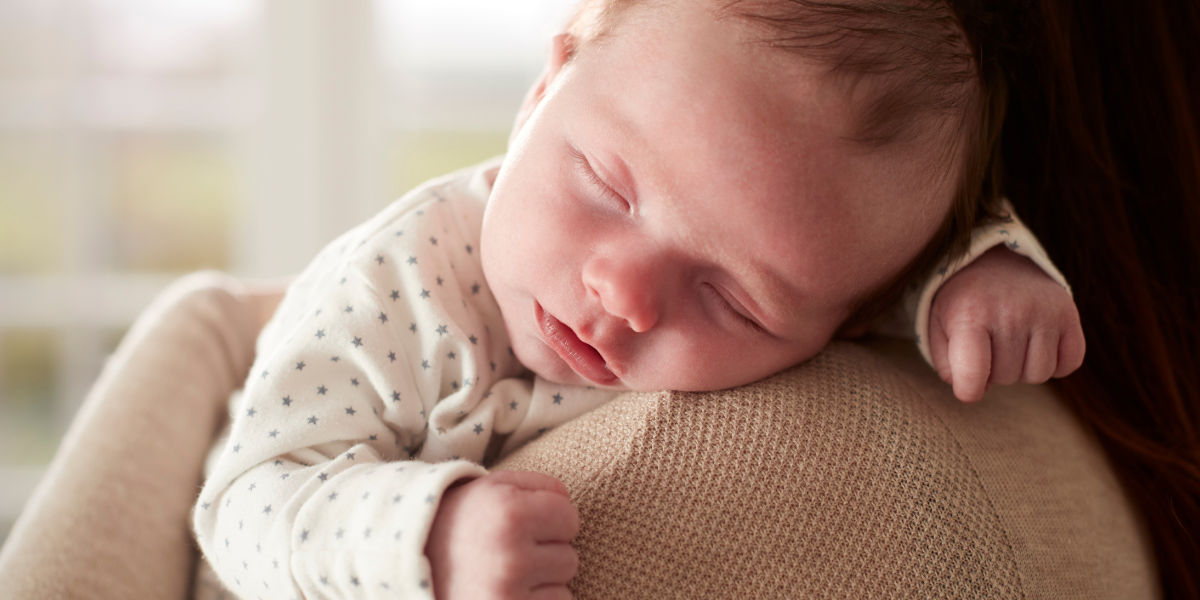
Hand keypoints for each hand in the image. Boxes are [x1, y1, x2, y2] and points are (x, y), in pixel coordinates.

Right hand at [425, 471, 579, 599]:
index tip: (528, 526)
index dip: (552, 521)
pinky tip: (505, 595)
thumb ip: (538, 486)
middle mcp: (511, 555)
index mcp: (510, 512)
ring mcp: (507, 593)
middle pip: (569, 558)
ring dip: (540, 586)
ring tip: (504, 577)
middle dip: (545, 556)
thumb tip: (570, 502)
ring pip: (562, 591)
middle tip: (508, 554)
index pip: (570, 517)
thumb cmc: (458, 524)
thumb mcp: (491, 488)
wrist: (405, 566)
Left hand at [929, 246, 1085, 401]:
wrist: (995, 260)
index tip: (968, 387)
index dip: (968, 390)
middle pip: (1007, 378)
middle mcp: (1010, 312)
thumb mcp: (939, 326)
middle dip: (995, 371)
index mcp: (970, 315)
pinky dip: (1055, 364)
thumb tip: (974, 391)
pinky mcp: (1069, 314)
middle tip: (989, 347)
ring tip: (1011, 344)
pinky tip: (1036, 344)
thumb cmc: (962, 302)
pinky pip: (1069, 364)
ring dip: (1023, 368)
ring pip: (1038, 374)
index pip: (972, 373)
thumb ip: (947, 364)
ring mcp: (1044, 312)